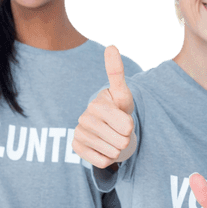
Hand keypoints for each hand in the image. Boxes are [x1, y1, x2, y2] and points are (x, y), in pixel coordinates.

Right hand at [73, 44, 135, 167]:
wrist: (107, 127)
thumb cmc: (118, 109)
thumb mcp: (123, 93)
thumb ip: (116, 72)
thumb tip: (111, 45)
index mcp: (97, 105)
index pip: (127, 126)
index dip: (131, 126)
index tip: (124, 120)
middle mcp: (84, 118)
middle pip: (121, 142)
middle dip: (125, 139)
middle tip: (119, 131)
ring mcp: (78, 133)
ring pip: (113, 153)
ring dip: (117, 149)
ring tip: (112, 138)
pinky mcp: (76, 148)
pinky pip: (102, 162)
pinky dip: (108, 159)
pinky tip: (104, 148)